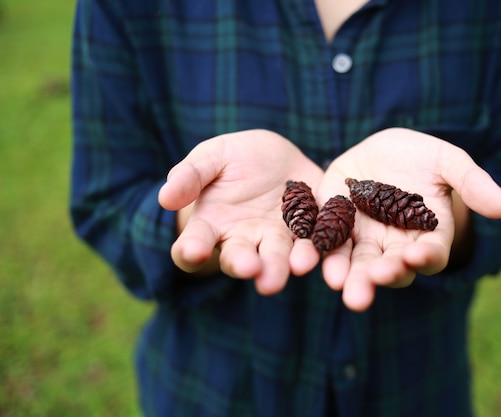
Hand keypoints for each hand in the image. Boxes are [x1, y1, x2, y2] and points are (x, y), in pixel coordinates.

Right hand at [158, 130, 322, 294]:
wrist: (277, 156)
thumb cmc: (234, 159)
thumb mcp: (210, 157)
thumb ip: (190, 175)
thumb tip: (166, 198)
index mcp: (210, 226)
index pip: (192, 246)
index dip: (190, 251)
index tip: (194, 251)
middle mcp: (242, 241)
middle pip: (239, 259)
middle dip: (244, 265)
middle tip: (251, 268)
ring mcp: (275, 241)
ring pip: (277, 258)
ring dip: (283, 266)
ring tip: (293, 267)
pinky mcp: (305, 235)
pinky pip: (309, 246)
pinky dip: (313, 252)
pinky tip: (317, 254)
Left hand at [316, 128, 500, 310]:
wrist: (381, 149)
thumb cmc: (421, 157)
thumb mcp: (447, 162)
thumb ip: (471, 183)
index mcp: (426, 236)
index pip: (430, 255)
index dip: (424, 256)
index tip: (416, 255)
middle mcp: (393, 247)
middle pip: (389, 269)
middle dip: (378, 278)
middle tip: (366, 289)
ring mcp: (362, 240)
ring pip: (353, 264)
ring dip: (344, 275)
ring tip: (335, 283)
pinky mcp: (333, 228)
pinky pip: (323, 243)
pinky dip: (314, 252)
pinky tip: (304, 259)